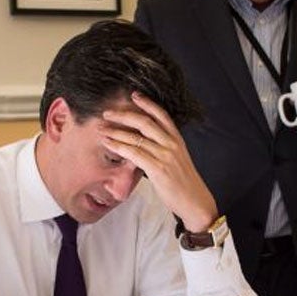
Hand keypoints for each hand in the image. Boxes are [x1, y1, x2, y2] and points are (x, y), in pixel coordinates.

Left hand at [101, 92, 217, 232]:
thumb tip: (145, 141)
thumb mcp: (177, 158)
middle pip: (144, 122)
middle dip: (124, 115)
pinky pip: (133, 153)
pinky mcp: (157, 168)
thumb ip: (163, 147)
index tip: (133, 95)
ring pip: (136, 137)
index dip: (147, 103)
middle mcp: (171, 143)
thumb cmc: (184, 182)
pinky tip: (108, 143)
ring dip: (116, 131)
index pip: (161, 114)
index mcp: (177, 139)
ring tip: (102, 128)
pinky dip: (118, 146)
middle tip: (107, 113)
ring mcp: (165, 155)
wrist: (195, 201)